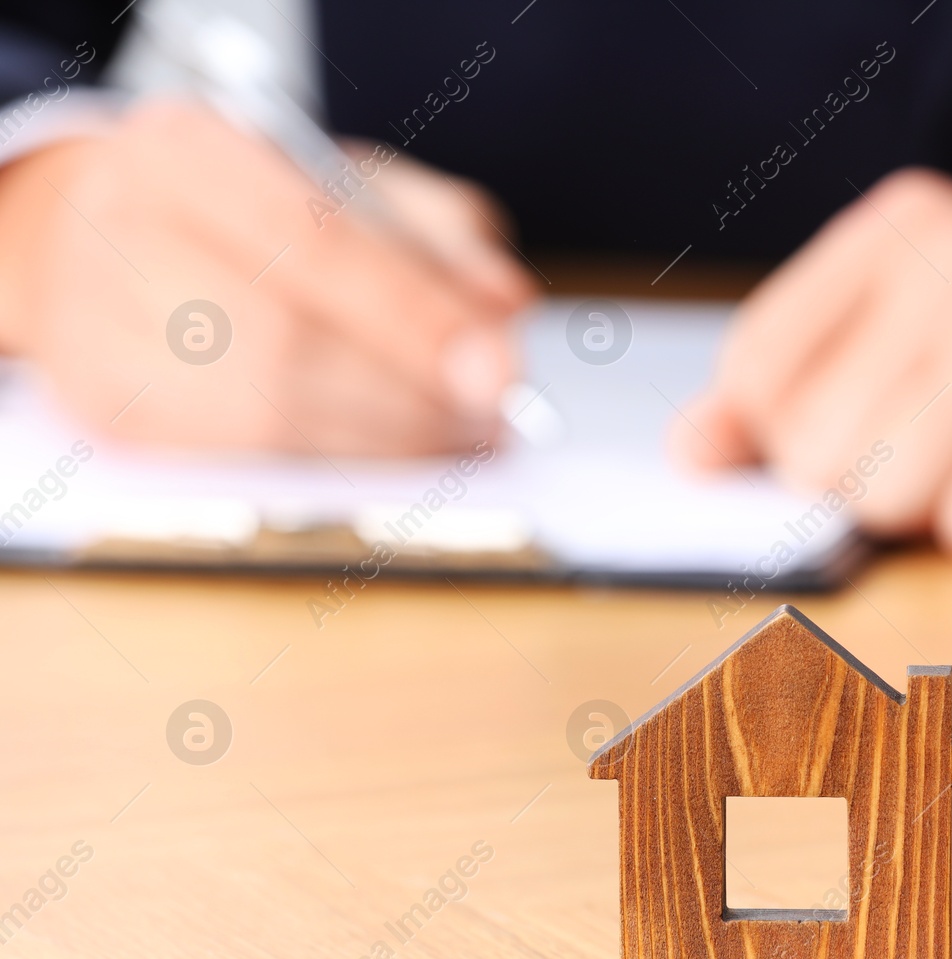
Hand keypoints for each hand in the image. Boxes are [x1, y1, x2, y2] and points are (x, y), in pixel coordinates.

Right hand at [0, 98, 535, 454]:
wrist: (101, 241)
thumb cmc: (252, 212)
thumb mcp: (355, 185)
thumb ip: (442, 234)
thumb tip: (504, 305)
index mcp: (188, 150)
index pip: (315, 240)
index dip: (415, 315)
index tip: (499, 369)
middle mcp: (123, 233)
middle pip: (287, 342)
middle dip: (411, 396)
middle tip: (491, 419)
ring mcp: (99, 331)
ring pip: (266, 417)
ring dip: (385, 442)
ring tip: (456, 437)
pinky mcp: (110, 417)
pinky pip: (244, 462)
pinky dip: (335, 467)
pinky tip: (389, 454)